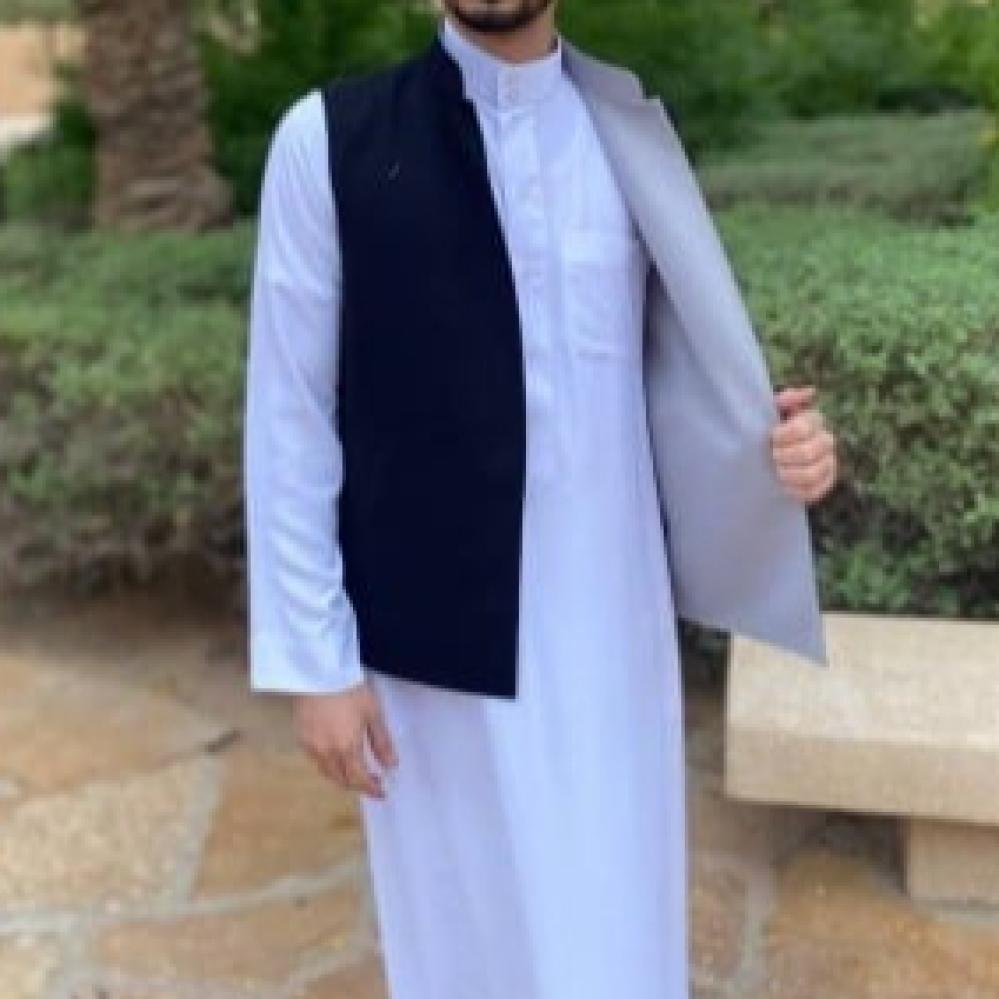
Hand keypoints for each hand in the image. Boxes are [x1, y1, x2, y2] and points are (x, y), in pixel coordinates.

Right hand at [293, 681, 397, 798]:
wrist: (318, 671)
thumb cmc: (349, 690)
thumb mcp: (373, 713)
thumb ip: (381, 742)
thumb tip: (391, 766)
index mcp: (347, 748)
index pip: (359, 779)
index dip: (371, 789)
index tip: (382, 792)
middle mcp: (326, 752)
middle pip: (341, 780)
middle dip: (357, 785)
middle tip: (371, 781)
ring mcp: (310, 746)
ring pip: (326, 772)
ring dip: (342, 776)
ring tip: (355, 769)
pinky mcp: (300, 736)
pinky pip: (316, 760)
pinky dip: (328, 764)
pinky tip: (336, 755)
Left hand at [770, 384, 837, 504]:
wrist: (771, 457)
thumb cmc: (771, 430)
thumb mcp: (773, 410)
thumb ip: (785, 399)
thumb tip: (810, 392)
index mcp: (813, 421)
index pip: (802, 428)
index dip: (783, 435)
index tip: (771, 438)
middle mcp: (825, 441)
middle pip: (808, 453)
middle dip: (783, 456)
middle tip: (771, 456)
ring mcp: (828, 464)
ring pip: (812, 474)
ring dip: (789, 474)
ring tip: (776, 472)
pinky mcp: (825, 484)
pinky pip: (814, 492)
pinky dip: (796, 490)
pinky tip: (784, 486)